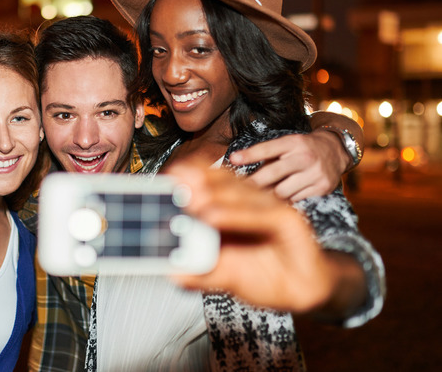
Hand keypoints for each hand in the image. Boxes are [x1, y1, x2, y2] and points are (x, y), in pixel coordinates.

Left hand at [164, 161, 337, 313]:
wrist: (303, 292)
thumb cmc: (264, 276)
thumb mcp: (224, 276)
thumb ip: (199, 273)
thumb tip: (170, 272)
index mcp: (231, 207)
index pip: (210, 182)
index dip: (189, 176)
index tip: (166, 177)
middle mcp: (249, 202)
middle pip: (222, 183)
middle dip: (196, 182)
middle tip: (173, 184)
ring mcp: (270, 208)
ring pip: (240, 195)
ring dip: (213, 196)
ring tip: (190, 200)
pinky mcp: (289, 221)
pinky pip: (262, 214)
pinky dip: (237, 215)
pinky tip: (213, 217)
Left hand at [228, 130, 347, 201]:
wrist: (335, 151)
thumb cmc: (301, 149)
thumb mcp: (286, 145)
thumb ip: (267, 156)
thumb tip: (238, 169)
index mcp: (293, 142)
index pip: (268, 148)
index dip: (249, 154)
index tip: (233, 159)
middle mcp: (305, 157)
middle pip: (273, 173)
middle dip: (252, 183)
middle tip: (234, 191)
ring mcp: (315, 173)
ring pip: (282, 191)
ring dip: (266, 196)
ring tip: (252, 199)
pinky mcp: (322, 188)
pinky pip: (295, 200)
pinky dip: (284, 202)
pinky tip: (275, 203)